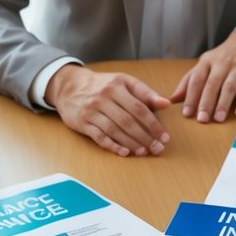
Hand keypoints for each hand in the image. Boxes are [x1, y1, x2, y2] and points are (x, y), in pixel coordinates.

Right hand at [47, 66, 170, 156]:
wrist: (69, 86)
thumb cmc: (103, 85)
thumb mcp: (123, 82)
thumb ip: (145, 93)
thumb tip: (166, 103)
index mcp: (117, 85)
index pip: (139, 107)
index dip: (154, 124)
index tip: (164, 136)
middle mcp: (104, 97)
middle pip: (128, 121)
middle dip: (145, 137)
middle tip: (157, 148)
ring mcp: (92, 110)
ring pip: (115, 130)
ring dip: (131, 143)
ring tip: (144, 152)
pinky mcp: (82, 122)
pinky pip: (99, 137)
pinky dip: (113, 146)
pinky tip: (125, 152)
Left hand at [169, 28, 235, 122]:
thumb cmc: (224, 57)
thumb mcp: (204, 64)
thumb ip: (189, 82)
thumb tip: (172, 99)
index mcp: (209, 61)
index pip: (198, 79)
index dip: (192, 97)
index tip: (187, 114)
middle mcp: (226, 63)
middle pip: (215, 83)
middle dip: (208, 102)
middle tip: (203, 119)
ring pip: (234, 86)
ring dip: (227, 103)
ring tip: (220, 118)